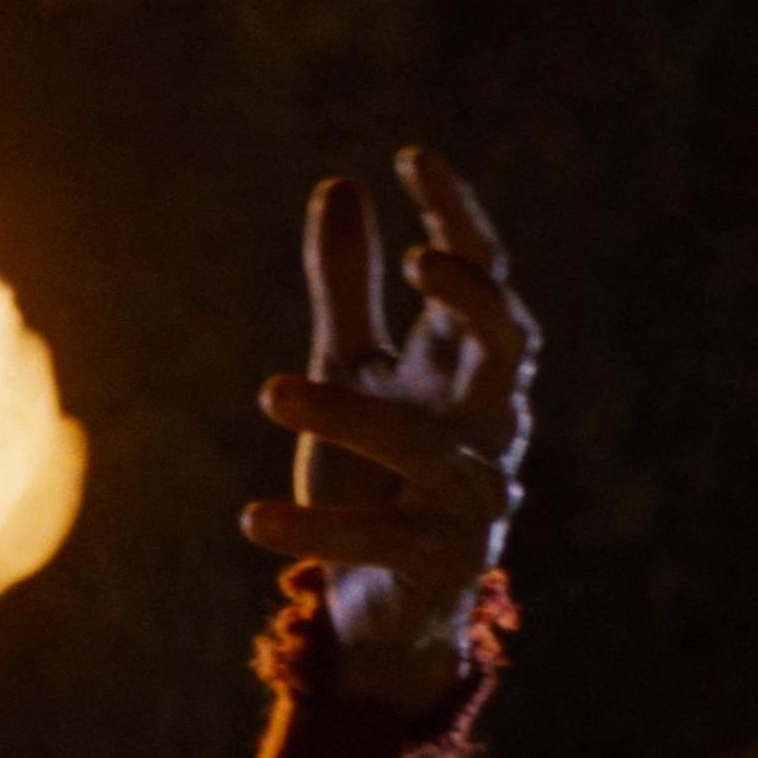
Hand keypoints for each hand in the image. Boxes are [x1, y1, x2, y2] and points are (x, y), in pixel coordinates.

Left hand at [238, 146, 537, 706]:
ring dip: (350, 416)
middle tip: (418, 263)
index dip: (459, 218)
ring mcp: (473, 495)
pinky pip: (380, 540)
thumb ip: (347, 288)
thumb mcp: (354, 369)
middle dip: (473, 301)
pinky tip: (251, 519)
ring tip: (270, 392)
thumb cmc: (374, 472)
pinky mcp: (442, 562)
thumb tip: (341, 184)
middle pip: (507, 347)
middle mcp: (486, 424)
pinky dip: (315, 528)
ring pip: (426, 445)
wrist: (384, 599)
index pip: (484, 277)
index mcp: (465, 368)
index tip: (412, 158)